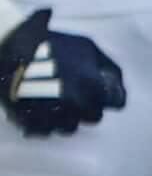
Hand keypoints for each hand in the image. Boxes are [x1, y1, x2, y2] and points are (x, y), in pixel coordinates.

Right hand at [0, 11, 120, 138]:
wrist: (6, 46)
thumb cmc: (50, 44)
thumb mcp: (88, 47)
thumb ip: (109, 67)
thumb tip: (116, 84)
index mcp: (93, 86)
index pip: (117, 102)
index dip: (109, 95)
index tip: (100, 89)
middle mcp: (76, 105)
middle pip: (93, 116)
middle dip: (87, 105)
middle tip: (74, 92)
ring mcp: (52, 116)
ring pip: (69, 127)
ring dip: (66, 116)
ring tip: (53, 99)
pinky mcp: (29, 123)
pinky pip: (44, 131)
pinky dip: (43, 121)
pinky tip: (38, 106)